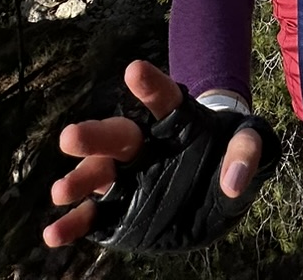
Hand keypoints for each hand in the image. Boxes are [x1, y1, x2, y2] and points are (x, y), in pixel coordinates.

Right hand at [44, 61, 268, 248]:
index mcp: (175, 121)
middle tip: (70, 136)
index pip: (163, 99)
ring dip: (79, 181)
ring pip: (98, 174)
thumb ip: (245, 155)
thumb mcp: (248, 147)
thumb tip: (232, 180)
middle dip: (95, 136)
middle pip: (117, 135)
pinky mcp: (118, 211)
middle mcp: (143, 146)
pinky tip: (54, 233)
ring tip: (61, 191)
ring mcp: (127, 178)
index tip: (134, 70)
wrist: (212, 185)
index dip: (150, 85)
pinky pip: (92, 217)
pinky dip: (72, 225)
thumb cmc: (228, 155)